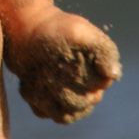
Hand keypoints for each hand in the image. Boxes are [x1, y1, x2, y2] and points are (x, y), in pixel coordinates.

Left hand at [4, 9, 120, 123]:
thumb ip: (102, 49)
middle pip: (78, 106)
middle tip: (51, 70)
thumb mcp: (79, 32)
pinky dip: (37, 102)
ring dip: (50, 100)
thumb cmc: (53, 27)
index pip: (94, 96)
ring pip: (62, 114)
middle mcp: (81, 85)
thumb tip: (114, 74)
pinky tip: (30, 83)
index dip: (83, 86)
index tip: (71, 65)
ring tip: (39, 78)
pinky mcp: (43, 94)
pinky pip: (43, 112)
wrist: (25, 24)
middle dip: (65, 92)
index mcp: (96, 74)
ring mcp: (61, 91)